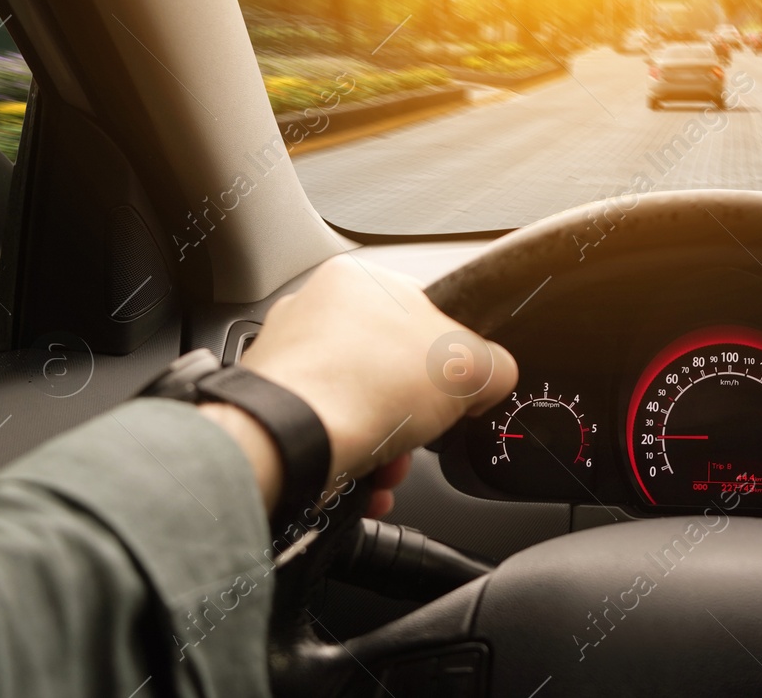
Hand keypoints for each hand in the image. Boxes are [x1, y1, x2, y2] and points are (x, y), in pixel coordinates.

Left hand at [201, 254, 516, 517]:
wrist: (284, 442)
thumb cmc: (361, 387)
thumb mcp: (469, 366)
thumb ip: (495, 365)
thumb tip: (492, 378)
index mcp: (360, 278)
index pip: (426, 313)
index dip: (452, 356)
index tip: (459, 388)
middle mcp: (314, 309)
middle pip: (392, 366)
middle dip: (416, 413)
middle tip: (426, 433)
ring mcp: (284, 357)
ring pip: (358, 406)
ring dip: (387, 444)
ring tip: (390, 468)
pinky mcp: (266, 407)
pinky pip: (324, 433)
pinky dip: (349, 462)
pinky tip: (363, 484)